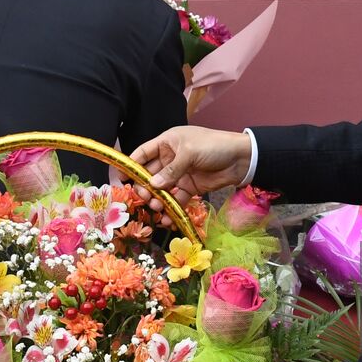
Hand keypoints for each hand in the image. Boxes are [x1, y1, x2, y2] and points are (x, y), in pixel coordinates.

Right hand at [128, 126, 251, 225]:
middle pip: (150, 174)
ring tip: (156, 208)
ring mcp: (180, 174)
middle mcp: (170, 158)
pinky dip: (171, 208)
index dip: (131, 165)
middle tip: (143, 198)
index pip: (143, 153)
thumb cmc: (214, 146)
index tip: (121, 179)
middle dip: (143, 187)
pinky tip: (167, 218)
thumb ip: (171, 170)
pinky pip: (176, 199)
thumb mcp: (190, 153)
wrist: (241, 158)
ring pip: (161, 189)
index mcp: (167, 142)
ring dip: (156, 199)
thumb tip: (153, 186)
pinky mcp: (190, 187)